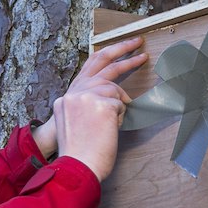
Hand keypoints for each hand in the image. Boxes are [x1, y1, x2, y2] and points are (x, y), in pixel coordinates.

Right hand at [32, 37, 147, 180]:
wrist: (75, 165)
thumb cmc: (78, 151)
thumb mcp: (74, 122)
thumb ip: (87, 105)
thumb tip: (111, 101)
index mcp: (68, 96)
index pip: (89, 66)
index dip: (107, 54)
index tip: (121, 48)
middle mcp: (76, 91)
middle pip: (103, 60)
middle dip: (123, 49)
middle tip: (139, 42)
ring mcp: (88, 95)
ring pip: (114, 89)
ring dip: (118, 108)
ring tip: (109, 126)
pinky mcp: (103, 103)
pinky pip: (122, 105)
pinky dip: (119, 119)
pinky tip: (108, 130)